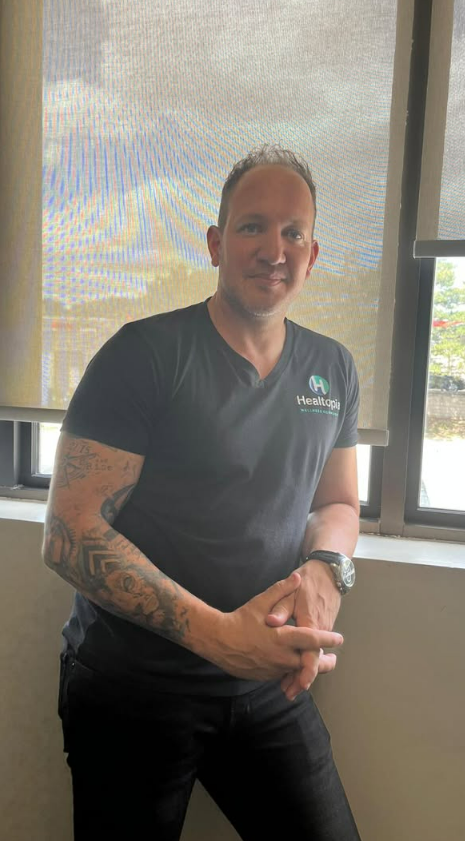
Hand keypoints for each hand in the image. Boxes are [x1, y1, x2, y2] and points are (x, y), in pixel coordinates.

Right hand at [210, 571, 342, 681]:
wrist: (218, 641)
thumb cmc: (240, 620)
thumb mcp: (260, 602)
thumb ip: (281, 590)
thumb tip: (297, 577)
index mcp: (282, 637)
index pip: (312, 640)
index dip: (328, 640)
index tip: (339, 639)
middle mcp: (281, 656)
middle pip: (310, 664)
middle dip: (324, 662)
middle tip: (333, 659)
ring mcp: (273, 669)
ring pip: (296, 671)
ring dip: (307, 668)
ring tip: (316, 663)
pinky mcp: (265, 676)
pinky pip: (283, 675)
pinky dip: (291, 672)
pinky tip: (292, 666)